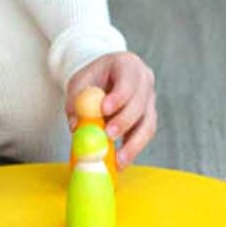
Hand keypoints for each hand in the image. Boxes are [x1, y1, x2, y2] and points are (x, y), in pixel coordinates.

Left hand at [67, 52, 158, 167]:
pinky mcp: (149, 116)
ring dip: (133, 143)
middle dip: (124, 122)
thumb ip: (76, 102)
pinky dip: (134, 148)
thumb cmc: (92, 80)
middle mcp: (144, 81)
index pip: (128, 80)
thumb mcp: (79, 84)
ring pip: (147, 123)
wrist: (104, 78)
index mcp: (127, 64)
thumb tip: (76, 127)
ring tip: (118, 160)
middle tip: (108, 136)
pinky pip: (145, 134)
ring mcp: (150, 99)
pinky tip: (122, 161)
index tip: (104, 110)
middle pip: (140, 103)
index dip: (119, 96)